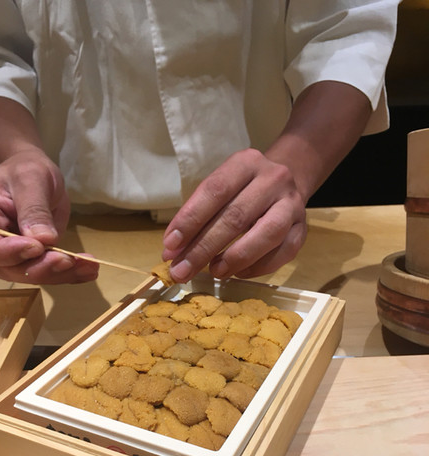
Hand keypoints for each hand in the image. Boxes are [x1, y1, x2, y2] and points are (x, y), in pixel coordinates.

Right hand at [0, 149, 98, 283]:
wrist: (35, 175)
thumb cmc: (25, 169)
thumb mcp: (30, 179)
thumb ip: (34, 208)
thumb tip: (43, 240)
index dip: (4, 253)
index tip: (35, 247)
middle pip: (7, 267)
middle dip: (40, 268)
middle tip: (67, 260)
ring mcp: (10, 254)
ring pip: (31, 274)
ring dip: (61, 274)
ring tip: (88, 266)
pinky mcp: (33, 259)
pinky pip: (48, 272)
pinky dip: (71, 274)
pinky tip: (89, 270)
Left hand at [162, 148, 306, 281]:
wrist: (288, 181)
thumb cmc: (242, 190)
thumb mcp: (220, 189)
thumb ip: (197, 216)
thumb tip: (173, 252)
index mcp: (245, 163)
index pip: (214, 191)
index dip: (190, 220)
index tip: (171, 247)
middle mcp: (273, 179)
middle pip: (236, 216)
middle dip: (204, 248)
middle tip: (182, 271)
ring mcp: (292, 204)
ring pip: (267, 234)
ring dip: (236, 258)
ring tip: (214, 272)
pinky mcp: (303, 228)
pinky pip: (283, 252)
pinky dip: (258, 267)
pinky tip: (238, 272)